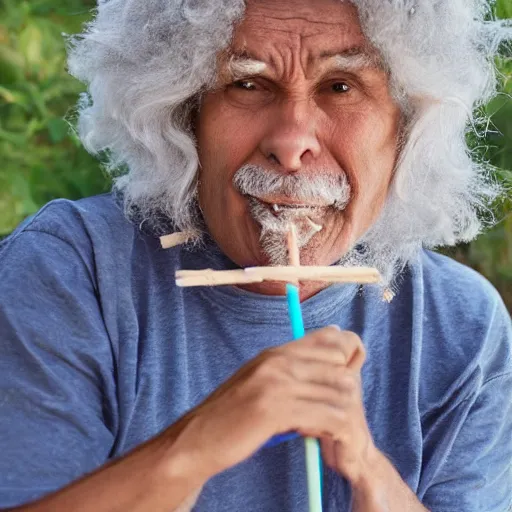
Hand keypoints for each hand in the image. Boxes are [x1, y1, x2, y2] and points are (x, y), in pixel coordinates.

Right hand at [169, 326, 369, 480]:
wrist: (197, 438)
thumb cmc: (232, 414)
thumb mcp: (261, 379)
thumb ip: (290, 366)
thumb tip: (330, 349)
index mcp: (277, 352)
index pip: (333, 337)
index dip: (348, 357)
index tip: (343, 381)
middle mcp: (278, 360)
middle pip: (341, 363)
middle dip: (347, 389)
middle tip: (334, 411)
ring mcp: (276, 383)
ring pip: (339, 391)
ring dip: (340, 413)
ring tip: (325, 427)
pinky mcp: (275, 409)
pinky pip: (327, 416)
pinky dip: (332, 429)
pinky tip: (315, 436)